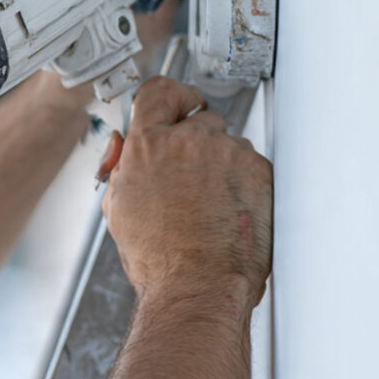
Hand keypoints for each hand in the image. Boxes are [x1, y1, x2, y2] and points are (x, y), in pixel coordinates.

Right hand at [102, 77, 272, 305]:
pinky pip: (252, 165)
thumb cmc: (159, 258)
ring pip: (228, 145)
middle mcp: (188, 141)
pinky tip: (230, 212)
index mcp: (147, 146)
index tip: (180, 104)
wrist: (198, 286)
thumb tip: (124, 147)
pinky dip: (245, 184)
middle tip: (193, 178)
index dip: (172, 96)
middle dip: (197, 143)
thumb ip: (123, 167)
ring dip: (222, 166)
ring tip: (211, 206)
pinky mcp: (259, 170)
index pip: (159, 92)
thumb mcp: (119, 209)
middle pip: (199, 119)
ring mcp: (228, 153)